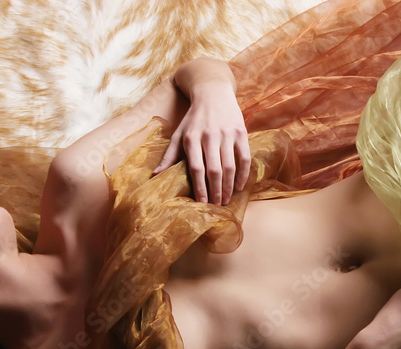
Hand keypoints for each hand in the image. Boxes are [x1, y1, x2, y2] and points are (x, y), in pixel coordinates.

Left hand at [152, 81, 251, 205]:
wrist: (213, 91)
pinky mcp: (240, 132)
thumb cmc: (193, 118)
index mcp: (192, 138)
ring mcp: (227, 134)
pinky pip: (244, 157)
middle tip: (217, 206)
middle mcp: (209, 136)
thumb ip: (169, 156)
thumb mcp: (178, 134)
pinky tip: (239, 187)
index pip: (196, 168)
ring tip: (226, 200)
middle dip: (216, 191)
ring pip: (230, 166)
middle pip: (214, 170)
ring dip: (229, 186)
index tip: (202, 204)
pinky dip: (243, 174)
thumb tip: (155, 176)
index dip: (200, 188)